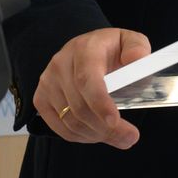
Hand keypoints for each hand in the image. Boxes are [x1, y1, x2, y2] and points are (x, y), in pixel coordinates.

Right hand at [32, 28, 151, 147]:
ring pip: (70, 120)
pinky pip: (59, 126)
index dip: (99, 103)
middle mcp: (61, 63)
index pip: (86, 79)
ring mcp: (48, 82)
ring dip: (96, 134)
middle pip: (79, 106)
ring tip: (116, 134)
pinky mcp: (41, 97)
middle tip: (129, 137)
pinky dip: (80, 136)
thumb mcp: (130, 41)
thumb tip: (136, 58)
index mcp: (84, 49)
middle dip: (106, 128)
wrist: (87, 49)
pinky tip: (96, 132)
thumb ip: (137, 47)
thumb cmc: (111, 49)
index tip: (114, 121)